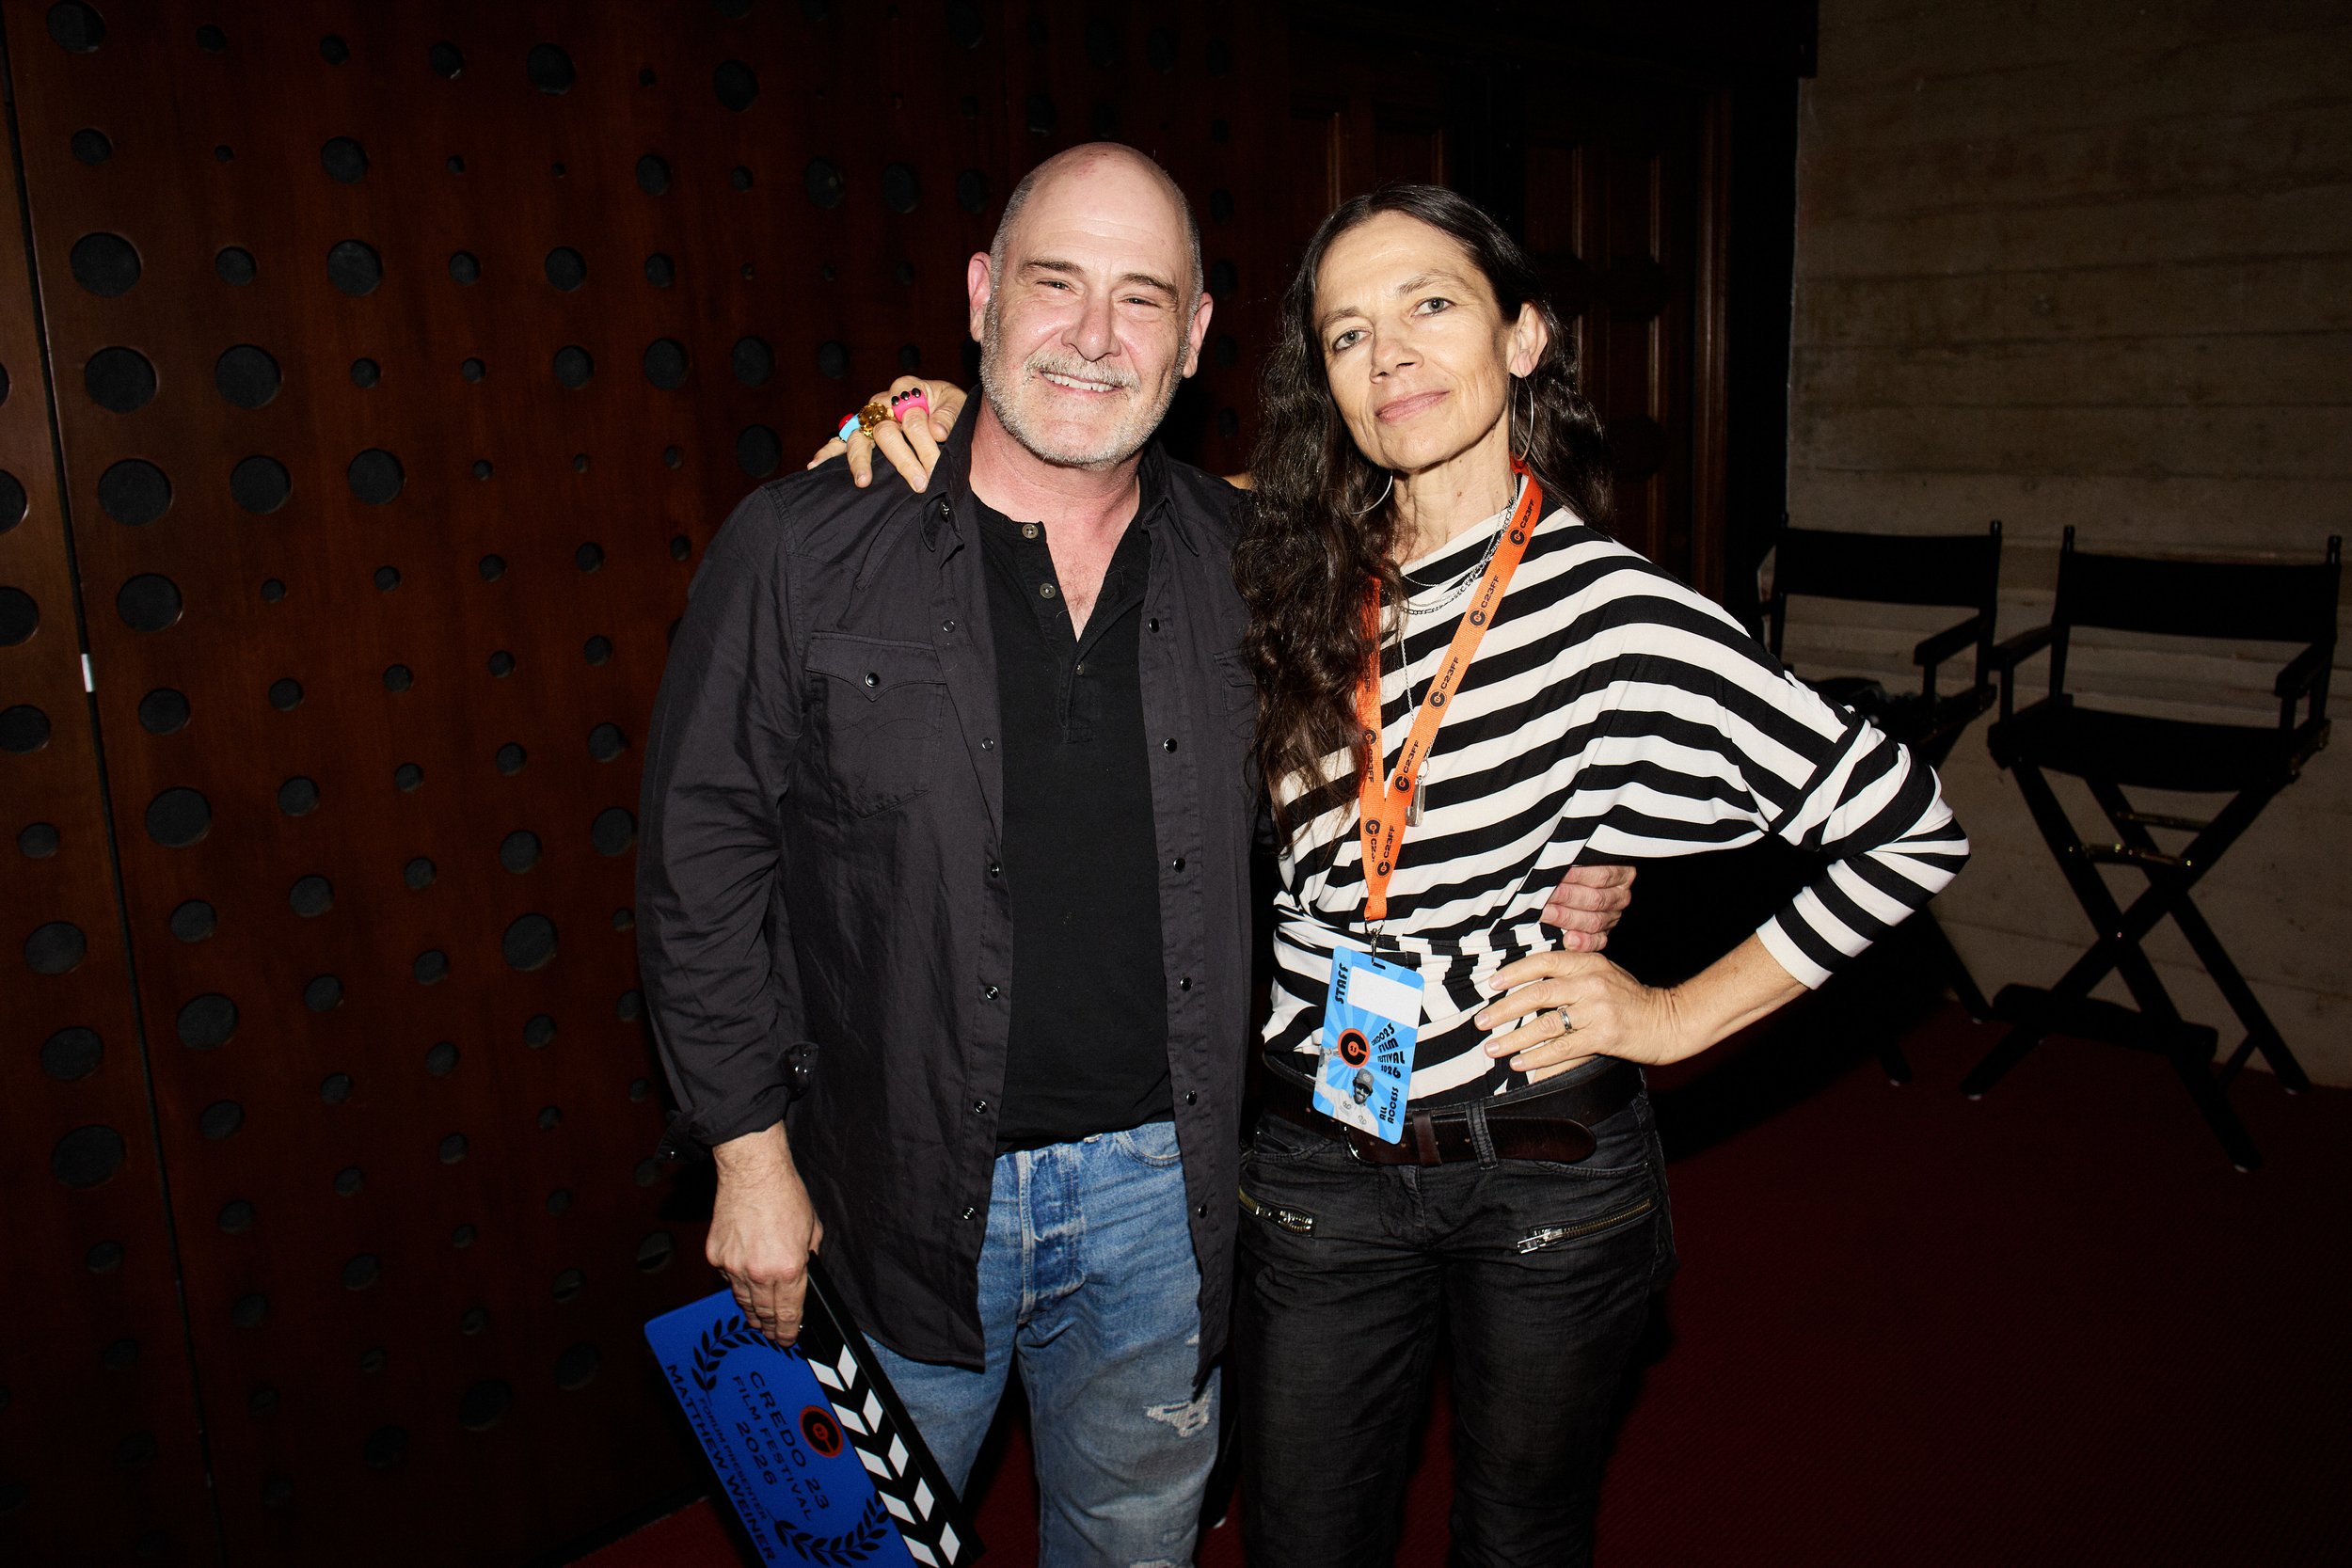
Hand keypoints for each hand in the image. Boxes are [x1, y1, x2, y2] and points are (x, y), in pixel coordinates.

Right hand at [707, 1122, 824, 1347]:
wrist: (752, 1172)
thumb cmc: (784, 1195)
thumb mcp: (812, 1229)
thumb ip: (809, 1257)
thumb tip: (805, 1275)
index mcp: (788, 1269)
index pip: (789, 1313)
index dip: (788, 1331)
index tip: (787, 1339)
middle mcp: (760, 1273)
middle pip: (764, 1313)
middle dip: (770, 1327)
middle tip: (773, 1334)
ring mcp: (734, 1266)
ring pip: (743, 1301)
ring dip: (752, 1313)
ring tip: (758, 1320)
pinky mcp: (716, 1256)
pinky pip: (727, 1280)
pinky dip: (736, 1285)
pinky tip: (744, 1286)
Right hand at [804, 377, 967, 489]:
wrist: (944, 409)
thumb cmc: (950, 407)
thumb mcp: (958, 405)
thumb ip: (949, 415)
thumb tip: (937, 431)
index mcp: (907, 388)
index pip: (913, 419)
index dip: (925, 445)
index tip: (936, 468)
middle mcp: (883, 401)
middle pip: (886, 432)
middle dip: (904, 461)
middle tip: (920, 484)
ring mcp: (869, 417)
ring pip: (860, 438)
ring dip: (861, 461)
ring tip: (864, 481)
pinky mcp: (861, 431)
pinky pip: (840, 441)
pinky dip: (828, 453)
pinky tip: (815, 466)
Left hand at [1473, 948, 1691, 1080]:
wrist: (1670, 1021)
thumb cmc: (1632, 999)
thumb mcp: (1606, 974)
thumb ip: (1574, 972)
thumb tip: (1532, 979)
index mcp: (1589, 963)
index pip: (1544, 962)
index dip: (1514, 972)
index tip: (1491, 985)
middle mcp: (1592, 982)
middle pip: (1537, 993)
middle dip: (1504, 1009)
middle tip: (1481, 1021)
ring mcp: (1598, 1009)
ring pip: (1545, 1023)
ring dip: (1514, 1038)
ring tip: (1493, 1048)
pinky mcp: (1604, 1036)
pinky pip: (1563, 1048)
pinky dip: (1538, 1056)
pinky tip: (1521, 1063)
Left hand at [1539, 862, 1635, 951]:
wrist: (1576, 889)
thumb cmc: (1573, 867)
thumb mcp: (1581, 860)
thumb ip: (1574, 859)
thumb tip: (1557, 860)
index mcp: (1622, 873)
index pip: (1601, 875)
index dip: (1577, 875)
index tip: (1555, 872)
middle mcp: (1620, 896)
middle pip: (1595, 899)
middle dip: (1566, 896)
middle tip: (1543, 894)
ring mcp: (1614, 917)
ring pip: (1594, 921)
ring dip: (1567, 918)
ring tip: (1545, 913)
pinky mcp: (1604, 935)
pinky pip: (1597, 942)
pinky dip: (1582, 943)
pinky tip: (1568, 940)